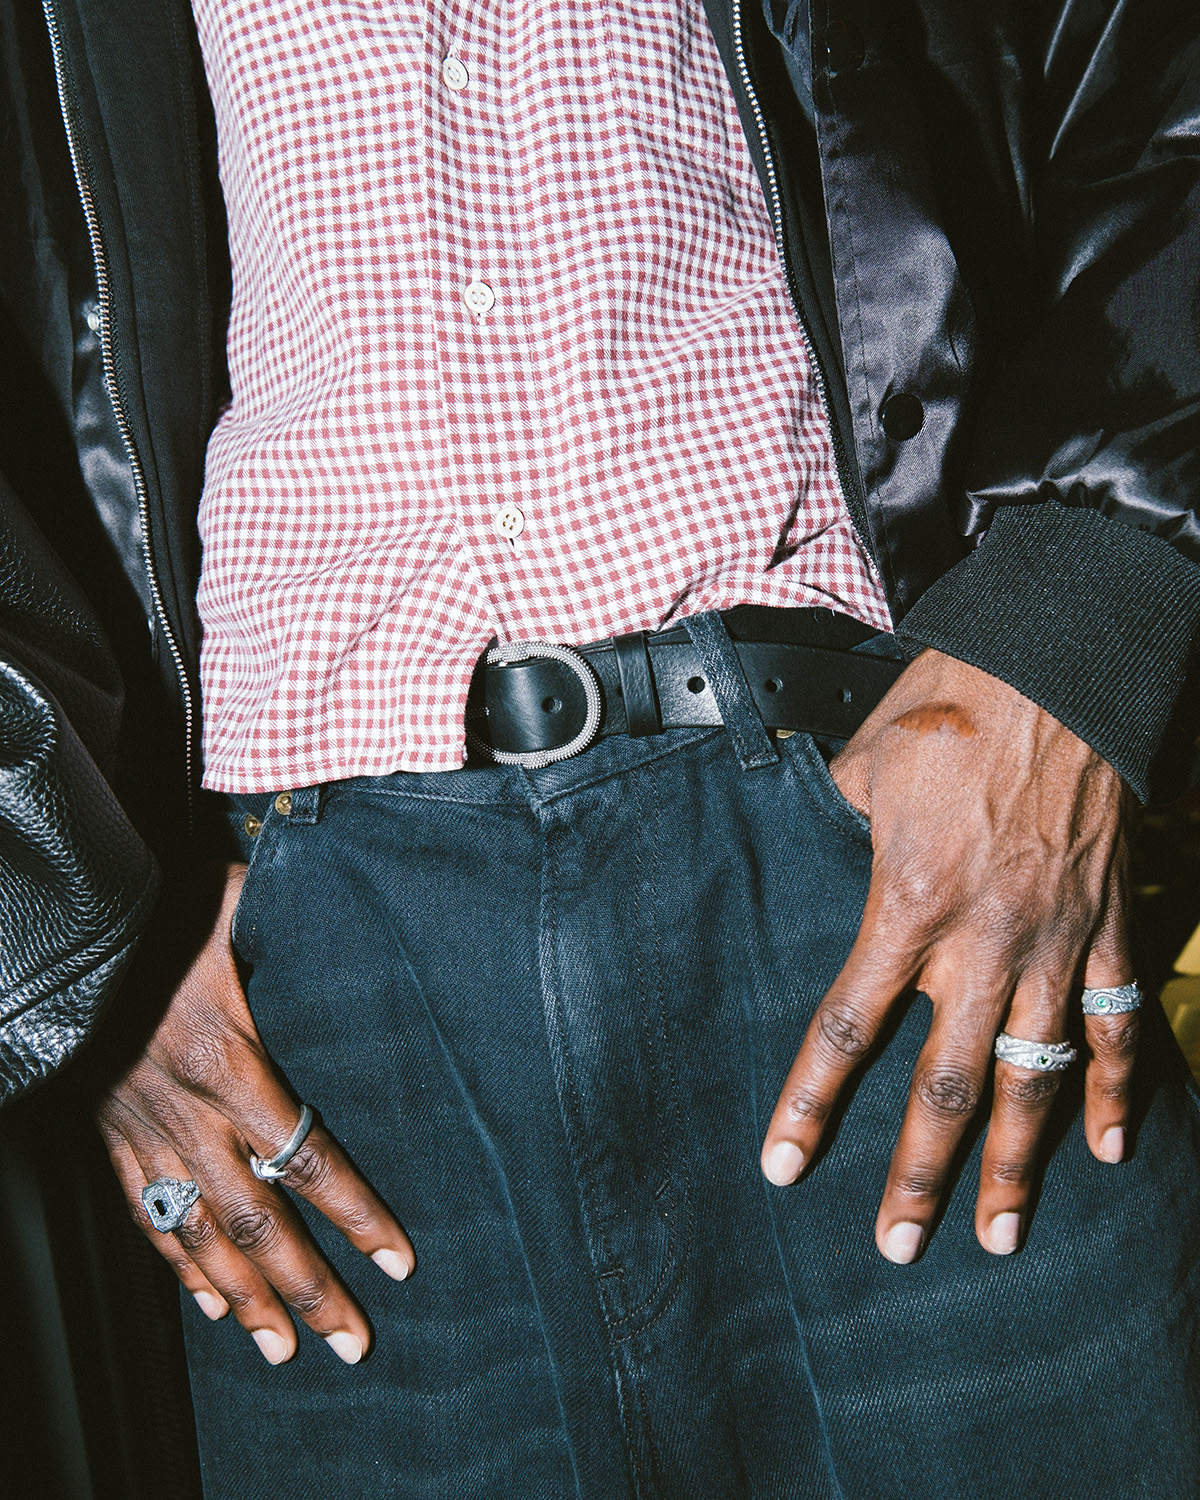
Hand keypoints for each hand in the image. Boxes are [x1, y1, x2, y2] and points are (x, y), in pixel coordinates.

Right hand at [94, 860, 413, 1363]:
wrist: (68, 939)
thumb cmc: (161, 917)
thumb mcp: (241, 907)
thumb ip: (301, 922)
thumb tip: (361, 908)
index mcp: (234, 1066)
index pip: (309, 1160)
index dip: (358, 1216)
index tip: (399, 1261)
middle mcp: (194, 1116)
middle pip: (262, 1223)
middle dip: (312, 1288)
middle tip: (354, 1342)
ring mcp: (151, 1135)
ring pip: (204, 1237)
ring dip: (248, 1300)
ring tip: (288, 1350)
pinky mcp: (116, 1140)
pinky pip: (150, 1218)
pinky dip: (181, 1269)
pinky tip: (211, 1306)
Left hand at [760, 649, 1135, 1261]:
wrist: (1058, 668)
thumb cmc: (952, 703)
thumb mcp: (868, 763)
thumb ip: (849, 823)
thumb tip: (845, 841)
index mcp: (904, 905)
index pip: (847, 1029)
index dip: (811, 1104)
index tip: (785, 1167)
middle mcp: (978, 943)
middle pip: (944, 1085)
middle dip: (919, 1173)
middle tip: (898, 1245)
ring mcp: (1052, 943)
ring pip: (1034, 1076)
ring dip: (1020, 1164)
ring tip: (1005, 1235)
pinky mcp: (1108, 928)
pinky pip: (1117, 1024)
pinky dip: (1115, 1087)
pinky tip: (1107, 1149)